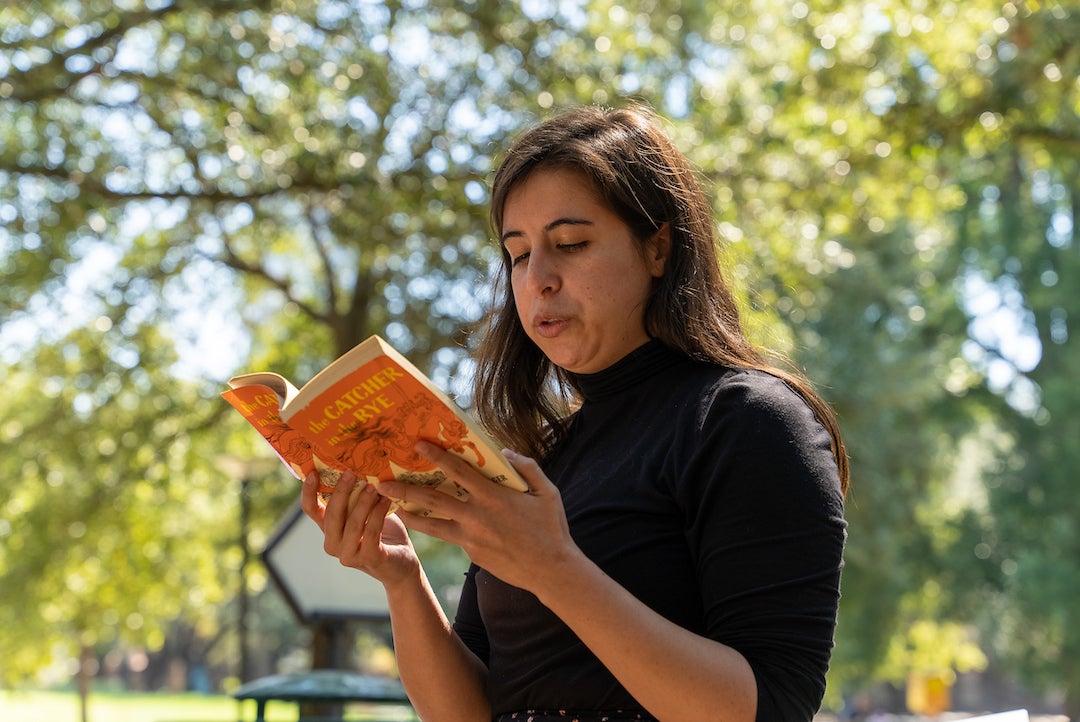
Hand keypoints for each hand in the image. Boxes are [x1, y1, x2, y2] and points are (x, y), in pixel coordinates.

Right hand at [300, 469, 419, 587]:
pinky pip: (371, 532)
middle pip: (331, 514)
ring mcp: (349, 554)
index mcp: (329, 529)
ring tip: (373, 486)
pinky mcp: (369, 558)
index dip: (309, 492)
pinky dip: (378, 514)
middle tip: (351, 472)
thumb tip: (354, 464)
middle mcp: (333, 543)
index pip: (310, 509)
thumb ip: (355, 495)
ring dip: (363, 502)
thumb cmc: (381, 531)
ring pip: (352, 524)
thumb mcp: (364, 510)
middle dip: (341, 491)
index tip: (313, 472)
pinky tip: (386, 500)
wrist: (401, 563)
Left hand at [374, 441, 583, 594]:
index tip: (418, 445)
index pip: (458, 471)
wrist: (549, 570)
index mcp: (493, 495)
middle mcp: (476, 515)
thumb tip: (505, 452)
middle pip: (433, 499)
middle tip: (381, 481)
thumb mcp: (546, 492)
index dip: (436, 456)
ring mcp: (470, 535)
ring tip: (388, 506)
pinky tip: (418, 521)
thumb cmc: (551, 528)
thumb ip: (526, 467)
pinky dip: (429, 527)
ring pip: (431, 522)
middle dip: (405, 489)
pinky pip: (446, 535)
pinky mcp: (470, 551)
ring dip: (408, 512)